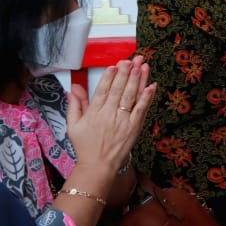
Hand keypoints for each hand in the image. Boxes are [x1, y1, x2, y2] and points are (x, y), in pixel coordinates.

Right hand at [66, 57, 153, 178]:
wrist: (98, 166)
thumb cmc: (85, 146)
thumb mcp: (73, 125)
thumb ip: (75, 105)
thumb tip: (74, 88)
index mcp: (94, 113)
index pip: (103, 90)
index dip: (110, 76)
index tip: (116, 65)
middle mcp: (109, 115)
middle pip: (119, 89)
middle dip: (127, 72)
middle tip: (133, 59)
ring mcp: (123, 121)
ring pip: (131, 96)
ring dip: (138, 80)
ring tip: (143, 66)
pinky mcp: (134, 127)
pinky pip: (142, 110)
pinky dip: (147, 97)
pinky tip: (151, 86)